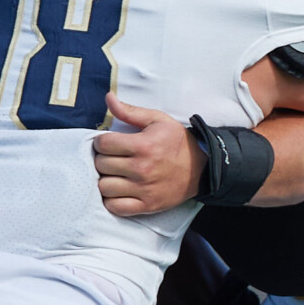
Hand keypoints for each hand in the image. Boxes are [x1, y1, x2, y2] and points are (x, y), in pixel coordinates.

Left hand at [93, 95, 202, 216]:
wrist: (202, 169)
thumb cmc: (177, 143)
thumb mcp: (158, 121)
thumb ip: (130, 111)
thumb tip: (108, 98)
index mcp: (143, 145)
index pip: (102, 144)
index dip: (102, 142)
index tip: (111, 144)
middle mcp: (142, 168)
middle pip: (101, 165)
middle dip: (104, 160)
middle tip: (115, 158)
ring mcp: (144, 189)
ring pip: (104, 187)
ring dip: (107, 180)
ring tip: (116, 175)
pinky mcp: (147, 205)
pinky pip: (116, 206)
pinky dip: (113, 200)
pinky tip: (120, 191)